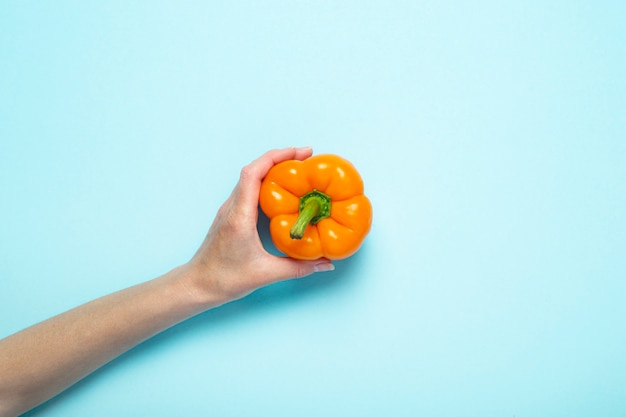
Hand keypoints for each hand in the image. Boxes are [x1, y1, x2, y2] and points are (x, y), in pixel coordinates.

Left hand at [186, 147, 334, 304]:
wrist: (197, 286)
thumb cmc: (224, 280)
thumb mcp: (266, 274)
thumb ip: (299, 268)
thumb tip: (326, 264)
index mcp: (239, 216)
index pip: (253, 173)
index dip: (276, 157)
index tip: (300, 153)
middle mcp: (232, 207)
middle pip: (254, 169)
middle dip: (281, 158)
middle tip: (306, 157)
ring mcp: (229, 210)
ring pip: (250, 178)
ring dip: (273, 168)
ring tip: (298, 169)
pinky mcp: (230, 216)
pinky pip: (248, 190)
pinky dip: (266, 182)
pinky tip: (282, 191)